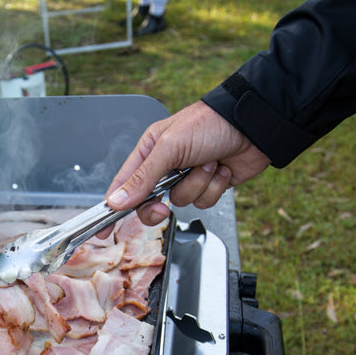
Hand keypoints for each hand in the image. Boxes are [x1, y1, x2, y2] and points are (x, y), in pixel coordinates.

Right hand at [105, 100, 271, 224]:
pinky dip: (213, 187)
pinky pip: (203, 201)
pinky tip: (221, 169)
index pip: (123, 184)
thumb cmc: (209, 123)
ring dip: (197, 185)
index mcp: (150, 151)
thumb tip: (117, 200)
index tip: (103, 230)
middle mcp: (167, 165)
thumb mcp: (169, 147)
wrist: (253, 126)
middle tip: (164, 203)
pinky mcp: (208, 185)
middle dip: (160, 204)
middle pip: (150, 202)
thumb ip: (143, 177)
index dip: (113, 207)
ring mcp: (188, 176)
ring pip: (182, 201)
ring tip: (207, 163)